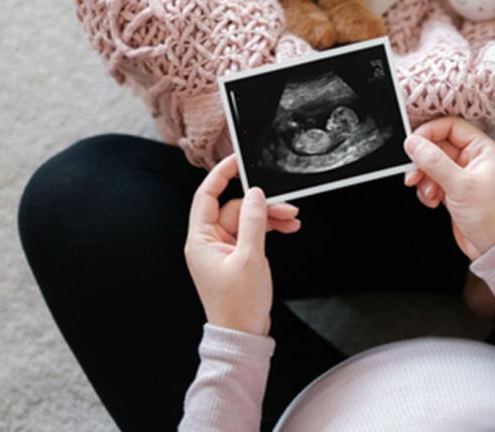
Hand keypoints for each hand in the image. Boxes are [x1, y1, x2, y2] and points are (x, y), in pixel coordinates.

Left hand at [184, 155, 300, 334]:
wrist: (243, 335)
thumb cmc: (239, 304)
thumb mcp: (250, 258)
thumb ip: (253, 222)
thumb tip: (255, 193)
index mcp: (201, 240)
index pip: (206, 196)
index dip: (221, 175)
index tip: (236, 159)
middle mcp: (209, 242)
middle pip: (235, 208)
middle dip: (262, 205)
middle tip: (288, 206)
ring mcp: (223, 250)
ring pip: (248, 220)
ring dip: (270, 218)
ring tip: (293, 220)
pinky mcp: (236, 257)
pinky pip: (252, 234)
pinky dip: (269, 230)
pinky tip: (287, 229)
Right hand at [403, 117, 494, 259]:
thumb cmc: (493, 218)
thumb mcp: (461, 186)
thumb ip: (434, 162)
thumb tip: (414, 143)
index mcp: (483, 150)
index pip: (451, 127)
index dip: (430, 133)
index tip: (413, 144)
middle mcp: (474, 160)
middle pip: (439, 147)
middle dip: (424, 161)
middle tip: (413, 173)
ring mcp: (465, 177)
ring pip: (434, 166)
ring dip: (425, 178)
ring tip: (427, 192)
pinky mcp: (456, 193)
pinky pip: (434, 182)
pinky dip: (428, 190)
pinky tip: (432, 201)